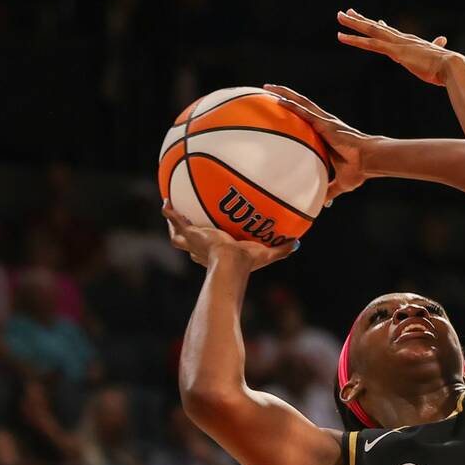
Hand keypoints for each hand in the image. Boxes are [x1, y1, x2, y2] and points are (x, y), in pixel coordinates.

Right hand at [163, 202, 294, 270]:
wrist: (230, 263)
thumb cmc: (246, 263)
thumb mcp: (266, 254)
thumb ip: (281, 249)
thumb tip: (298, 243)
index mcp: (215, 255)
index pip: (208, 252)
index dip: (207, 247)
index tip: (212, 240)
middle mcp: (200, 251)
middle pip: (188, 245)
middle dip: (186, 237)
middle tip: (186, 227)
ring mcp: (193, 243)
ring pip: (176, 235)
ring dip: (173, 224)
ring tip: (170, 212)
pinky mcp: (190, 234)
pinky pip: (176, 220)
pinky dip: (170, 212)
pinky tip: (166, 201)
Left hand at [263, 84, 376, 203]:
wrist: (369, 160)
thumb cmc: (359, 169)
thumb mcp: (340, 183)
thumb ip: (329, 190)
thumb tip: (324, 204)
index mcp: (325, 134)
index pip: (306, 120)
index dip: (294, 112)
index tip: (279, 108)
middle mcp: (323, 124)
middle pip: (300, 105)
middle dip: (284, 95)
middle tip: (267, 90)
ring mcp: (324, 121)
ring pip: (300, 102)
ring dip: (284, 93)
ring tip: (268, 87)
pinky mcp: (325, 123)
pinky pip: (304, 112)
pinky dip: (291, 105)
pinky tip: (278, 99)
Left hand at [336, 8, 452, 85]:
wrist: (452, 67)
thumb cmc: (447, 68)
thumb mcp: (439, 58)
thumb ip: (438, 49)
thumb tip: (444, 43)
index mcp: (411, 42)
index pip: (392, 32)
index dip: (381, 26)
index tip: (373, 20)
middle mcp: (403, 39)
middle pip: (377, 27)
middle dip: (361, 19)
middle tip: (347, 12)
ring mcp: (398, 44)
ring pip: (371, 31)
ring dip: (353, 24)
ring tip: (339, 16)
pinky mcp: (395, 52)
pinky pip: (370, 44)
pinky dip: (355, 40)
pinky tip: (342, 37)